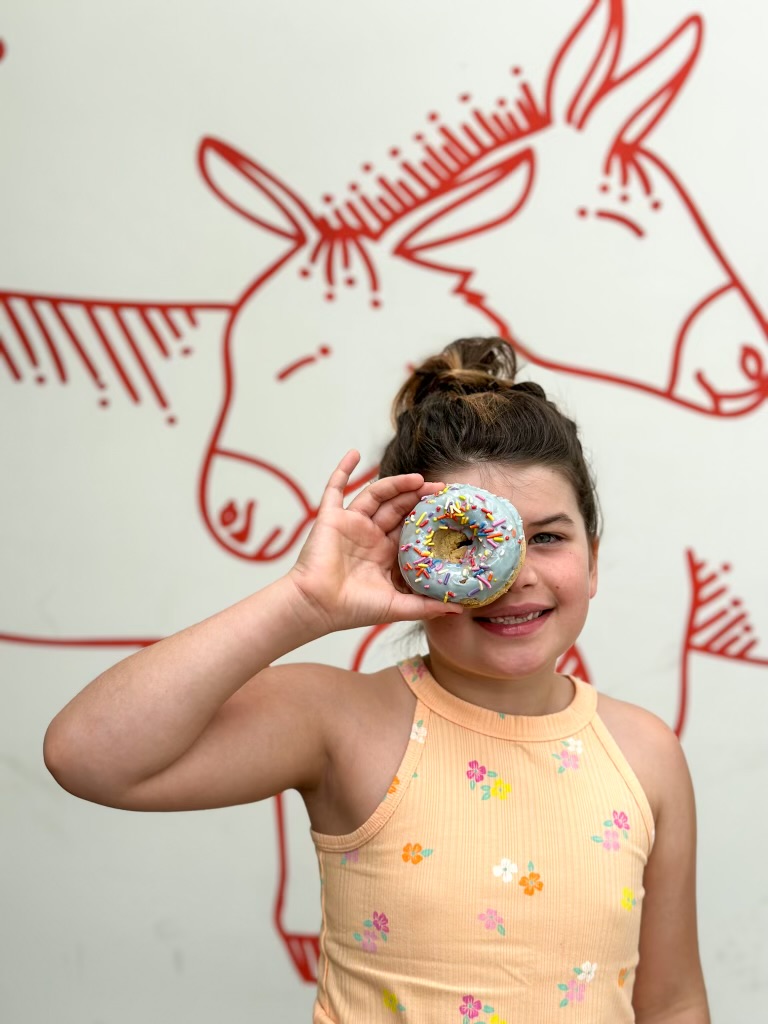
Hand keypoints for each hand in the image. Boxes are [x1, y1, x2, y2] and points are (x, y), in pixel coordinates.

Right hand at [289, 450, 463, 631]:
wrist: (316, 606)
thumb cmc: (352, 609)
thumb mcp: (396, 607)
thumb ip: (426, 605)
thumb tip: (459, 610)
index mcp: (383, 554)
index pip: (409, 528)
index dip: (427, 517)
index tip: (448, 509)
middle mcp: (369, 536)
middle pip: (397, 507)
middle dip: (418, 497)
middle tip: (439, 488)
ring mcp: (350, 524)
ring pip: (376, 495)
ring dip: (395, 484)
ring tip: (417, 478)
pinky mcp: (330, 517)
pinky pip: (335, 488)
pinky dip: (343, 470)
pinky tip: (354, 453)